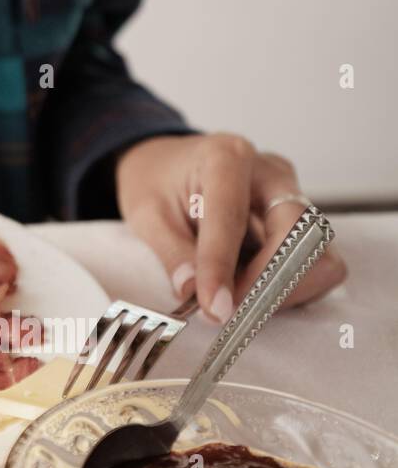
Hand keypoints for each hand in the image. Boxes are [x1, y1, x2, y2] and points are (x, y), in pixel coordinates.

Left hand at [116, 134, 346, 322]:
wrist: (168, 165)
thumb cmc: (158, 181)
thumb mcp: (146, 214)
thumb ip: (172, 253)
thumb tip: (194, 293)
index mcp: (226, 158)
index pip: (233, 217)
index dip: (222, 266)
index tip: (214, 307)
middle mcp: (270, 173)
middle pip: (299, 232)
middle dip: (270, 281)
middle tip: (231, 309)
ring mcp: (292, 196)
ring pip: (320, 253)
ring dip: (285, 288)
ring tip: (239, 300)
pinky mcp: (300, 222)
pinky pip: (316, 264)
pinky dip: (290, 287)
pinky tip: (253, 290)